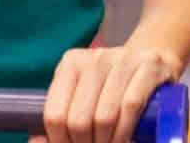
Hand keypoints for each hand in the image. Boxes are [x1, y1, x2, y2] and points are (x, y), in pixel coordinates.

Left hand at [38, 46, 179, 142]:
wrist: (154, 55)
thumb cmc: (113, 83)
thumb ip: (62, 117)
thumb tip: (35, 142)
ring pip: (104, 116)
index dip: (59, 141)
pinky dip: (125, 132)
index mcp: (70, 63)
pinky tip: (125, 140)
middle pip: (79, 120)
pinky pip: (131, 107)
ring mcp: (123, 59)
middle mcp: (94, 57)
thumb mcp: (83, 94)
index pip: (54, 114)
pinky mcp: (149, 66)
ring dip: (106, 142)